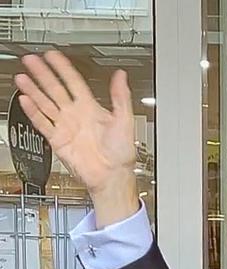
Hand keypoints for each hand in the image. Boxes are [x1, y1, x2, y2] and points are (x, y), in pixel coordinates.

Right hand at [15, 51, 137, 225]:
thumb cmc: (122, 155)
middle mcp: (76, 116)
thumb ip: (121, 97)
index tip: (53, 56)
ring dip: (33, 90)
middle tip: (31, 60)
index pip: (73, 82)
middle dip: (42, 74)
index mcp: (91, 109)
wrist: (112, 177)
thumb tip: (121, 76)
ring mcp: (66, 127)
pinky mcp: (58, 140)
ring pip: (45, 103)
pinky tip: (25, 100)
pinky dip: (33, 112)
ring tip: (23, 77)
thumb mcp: (125, 121)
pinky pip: (42, 123)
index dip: (63, 68)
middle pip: (55, 89)